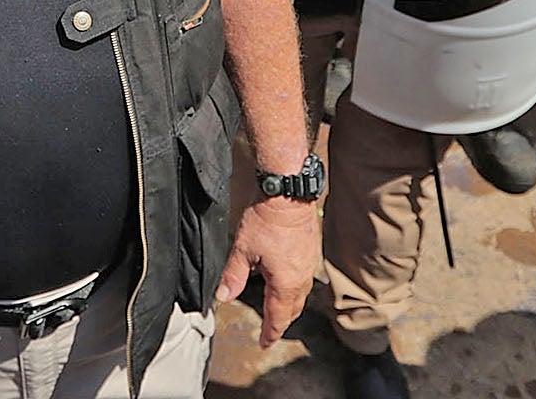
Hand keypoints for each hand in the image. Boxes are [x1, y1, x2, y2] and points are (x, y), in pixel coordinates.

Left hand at [218, 196, 318, 346]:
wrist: (288, 193)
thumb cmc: (266, 219)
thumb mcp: (243, 249)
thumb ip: (233, 276)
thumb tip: (223, 296)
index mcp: (285, 282)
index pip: (278, 317)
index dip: (270, 333)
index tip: (264, 343)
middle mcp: (301, 278)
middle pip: (293, 309)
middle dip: (281, 322)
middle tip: (271, 331)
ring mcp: (309, 264)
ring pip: (301, 295)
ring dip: (290, 306)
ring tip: (279, 311)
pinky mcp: (311, 251)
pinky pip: (305, 279)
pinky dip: (296, 289)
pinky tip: (288, 282)